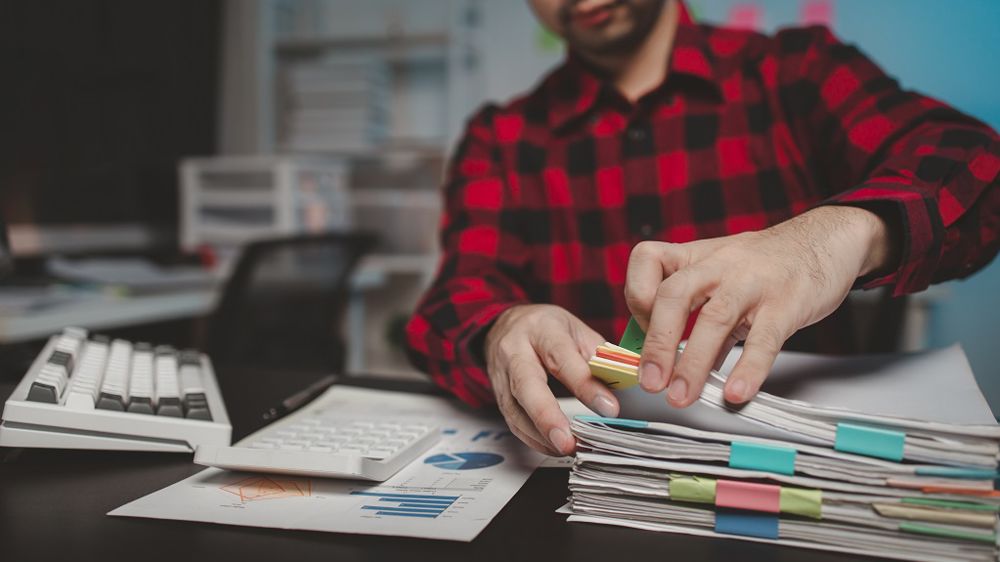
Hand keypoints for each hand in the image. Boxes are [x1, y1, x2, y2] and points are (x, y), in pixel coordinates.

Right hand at [484, 304, 617, 455]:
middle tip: (568, 442)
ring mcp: (501, 374)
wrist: (505, 325)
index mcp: (541, 330)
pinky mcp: (498, 395)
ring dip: (541, 435)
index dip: (585, 385)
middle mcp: (515, 351)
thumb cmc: (546, 328)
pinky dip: (533, 438)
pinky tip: (552, 447)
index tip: (609, 408)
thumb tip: (620, 384)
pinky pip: (512, 421)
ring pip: (514, 409)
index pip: (562, 358)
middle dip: (547, 417)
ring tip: (567, 448)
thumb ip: (596, 355)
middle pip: (526, 385)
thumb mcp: (575, 329)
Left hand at [624, 206, 893, 407]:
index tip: (642, 332)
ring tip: (681, 397)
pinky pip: (764, 339)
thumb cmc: (763, 265)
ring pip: (714, 319)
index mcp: (695, 257)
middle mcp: (719, 265)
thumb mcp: (720, 279)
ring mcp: (753, 283)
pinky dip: (748, 368)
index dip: (637, 297)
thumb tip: (669, 365)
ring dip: (693, 363)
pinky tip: (736, 393)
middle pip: (673, 295)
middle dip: (657, 343)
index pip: (648, 260)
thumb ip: (695, 319)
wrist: (824, 241)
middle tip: (650, 382)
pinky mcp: (787, 303)